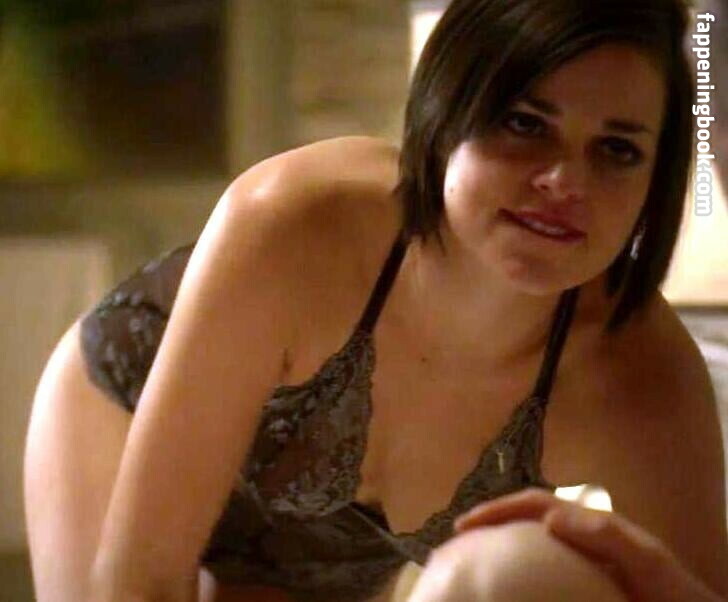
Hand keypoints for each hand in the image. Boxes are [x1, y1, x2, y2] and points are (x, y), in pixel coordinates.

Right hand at [453, 487, 723, 601]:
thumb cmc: (673, 594)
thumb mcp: (645, 560)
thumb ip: (606, 535)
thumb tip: (550, 516)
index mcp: (589, 524)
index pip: (534, 504)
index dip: (497, 509)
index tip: (464, 525)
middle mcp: (579, 536)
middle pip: (525, 518)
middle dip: (489, 522)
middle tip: (457, 540)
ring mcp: (579, 560)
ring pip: (529, 543)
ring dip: (499, 542)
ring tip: (471, 558)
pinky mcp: (580, 583)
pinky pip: (540, 573)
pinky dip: (518, 571)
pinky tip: (506, 589)